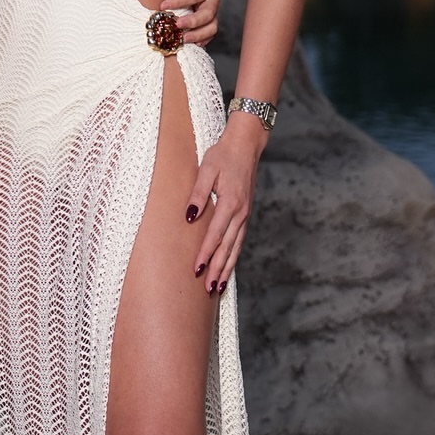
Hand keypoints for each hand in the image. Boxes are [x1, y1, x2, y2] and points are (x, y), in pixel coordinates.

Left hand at [162, 0, 221, 44]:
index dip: (181, 0)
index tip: (162, 5)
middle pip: (209, 13)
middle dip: (193, 21)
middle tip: (176, 25)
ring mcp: (211, 11)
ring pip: (211, 27)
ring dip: (198, 35)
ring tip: (183, 39)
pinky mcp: (206, 21)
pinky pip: (208, 34)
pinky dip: (201, 40)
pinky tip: (188, 44)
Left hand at [184, 112, 263, 293]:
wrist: (246, 146)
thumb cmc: (223, 155)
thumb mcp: (206, 170)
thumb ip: (197, 194)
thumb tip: (189, 217)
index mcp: (230, 203)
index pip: (215, 234)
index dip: (205, 253)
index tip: (196, 269)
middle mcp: (240, 213)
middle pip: (227, 247)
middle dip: (217, 269)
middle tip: (207, 288)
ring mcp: (245, 215)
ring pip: (235, 247)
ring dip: (226, 268)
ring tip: (217, 287)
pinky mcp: (245, 214)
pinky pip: (239, 241)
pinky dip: (233, 256)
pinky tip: (227, 268)